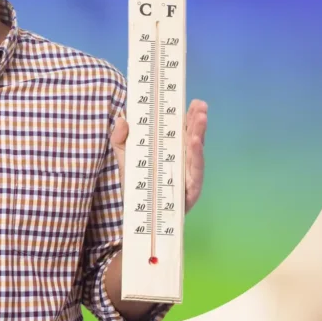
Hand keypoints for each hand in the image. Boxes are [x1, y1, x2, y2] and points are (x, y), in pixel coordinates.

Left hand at [112, 99, 208, 213]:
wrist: (134, 220)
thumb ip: (120, 139)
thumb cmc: (134, 187)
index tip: (193, 100)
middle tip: (200, 104)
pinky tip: (196, 141)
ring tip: (201, 117)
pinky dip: (196, 156)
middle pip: (192, 138)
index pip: (181, 131)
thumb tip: (121, 118)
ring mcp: (187, 176)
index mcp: (171, 152)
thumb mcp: (124, 159)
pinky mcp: (189, 191)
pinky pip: (194, 172)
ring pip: (195, 152)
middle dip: (197, 121)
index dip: (188, 116)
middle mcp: (183, 162)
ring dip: (199, 133)